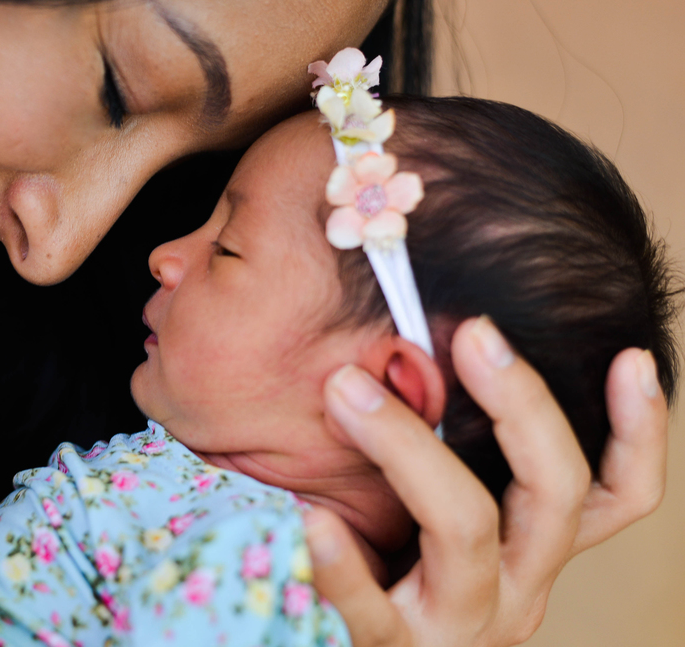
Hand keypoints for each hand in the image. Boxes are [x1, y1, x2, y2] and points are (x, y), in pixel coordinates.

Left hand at [304, 317, 667, 646]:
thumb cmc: (388, 568)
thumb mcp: (436, 510)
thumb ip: (443, 445)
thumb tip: (415, 344)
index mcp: (533, 549)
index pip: (616, 497)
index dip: (639, 433)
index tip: (631, 358)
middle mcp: (516, 588)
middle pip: (555, 492)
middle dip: (520, 403)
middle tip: (472, 334)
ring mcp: (458, 626)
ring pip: (466, 527)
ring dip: (405, 445)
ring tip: (344, 391)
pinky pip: (371, 606)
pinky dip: (342, 560)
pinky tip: (312, 516)